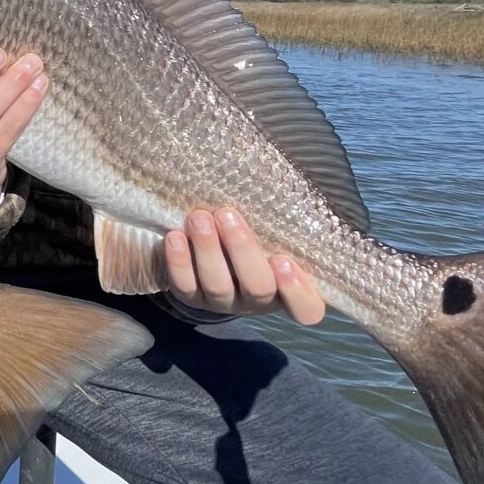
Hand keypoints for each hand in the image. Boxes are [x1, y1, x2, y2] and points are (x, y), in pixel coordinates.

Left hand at [164, 208, 325, 322]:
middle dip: (242, 250)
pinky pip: (184, 286)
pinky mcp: (193, 297)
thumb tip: (273, 174)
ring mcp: (224, 302)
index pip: (308, 309)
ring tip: (199, 217)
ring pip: (218, 286)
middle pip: (258, 289)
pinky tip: (175, 237)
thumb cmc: (258, 235)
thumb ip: (281, 220)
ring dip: (208, 250)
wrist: (215, 253)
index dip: (298, 291)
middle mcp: (258, 300)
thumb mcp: (275, 232)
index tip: (283, 259)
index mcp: (289, 289)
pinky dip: (179, 262)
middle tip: (228, 214)